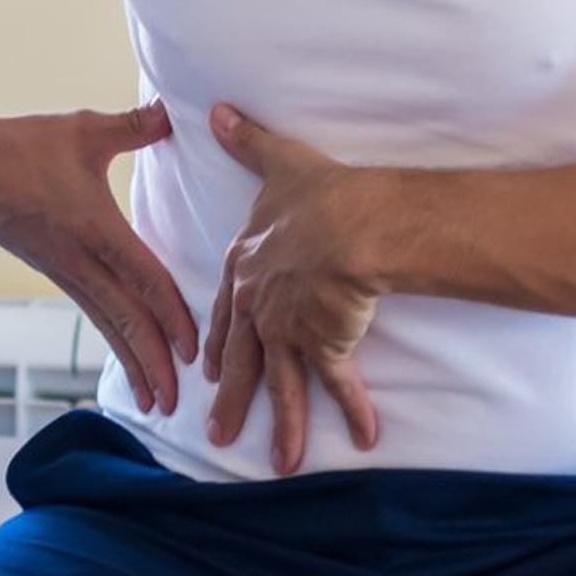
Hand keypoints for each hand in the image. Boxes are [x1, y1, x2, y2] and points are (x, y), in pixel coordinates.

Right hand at [0, 104, 197, 414]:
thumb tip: (176, 112)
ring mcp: (61, 269)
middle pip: (125, 321)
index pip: (144, 281)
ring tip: (153, 401)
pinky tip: (124, 353)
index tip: (193, 350)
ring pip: (106, 325)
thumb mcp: (83, 130)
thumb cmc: (23, 144)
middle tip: (176, 403)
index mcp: (95, 229)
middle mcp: (79, 260)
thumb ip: (134, 126)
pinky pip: (90, 311)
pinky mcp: (49, 269)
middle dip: (152, 364)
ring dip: (131, 363)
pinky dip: (111, 339)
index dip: (172, 316)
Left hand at [202, 103, 383, 474]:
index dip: (218, 338)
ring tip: (279, 465)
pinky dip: (353, 411)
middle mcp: (260, 303)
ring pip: (280, 385)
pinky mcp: (324, 344)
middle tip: (218, 434)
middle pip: (241, 358)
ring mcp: (288, 328)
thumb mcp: (278, 163)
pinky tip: (366, 440)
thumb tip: (216, 109)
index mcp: (248, 266)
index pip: (226, 309)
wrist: (352, 223)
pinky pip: (339, 385)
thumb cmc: (322, 192)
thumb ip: (248, 142)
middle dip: (231, 398)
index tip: (209, 365)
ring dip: (281, 426)